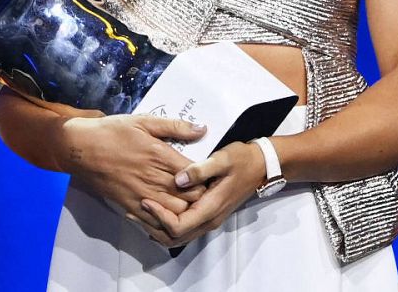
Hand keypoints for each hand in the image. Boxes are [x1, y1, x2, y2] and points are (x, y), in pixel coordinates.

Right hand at [60, 114, 207, 246]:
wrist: (80, 148)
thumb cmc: (113, 132)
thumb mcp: (145, 121)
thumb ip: (176, 127)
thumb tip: (202, 128)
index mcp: (160, 156)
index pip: (195, 175)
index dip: (206, 177)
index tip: (211, 174)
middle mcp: (153, 178)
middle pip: (188, 197)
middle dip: (200, 195)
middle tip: (204, 189)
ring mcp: (140, 194)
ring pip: (173, 212)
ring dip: (184, 209)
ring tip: (189, 201)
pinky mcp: (128, 204)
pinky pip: (151, 220)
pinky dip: (163, 220)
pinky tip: (169, 213)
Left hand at [143, 141, 267, 247]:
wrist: (261, 165)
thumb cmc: (242, 160)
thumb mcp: (222, 159)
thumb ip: (199, 170)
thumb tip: (177, 180)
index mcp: (211, 208)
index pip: (179, 226)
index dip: (159, 217)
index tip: (146, 200)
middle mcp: (209, 220)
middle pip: (174, 238)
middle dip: (153, 226)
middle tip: (136, 209)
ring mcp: (209, 220)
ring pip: (178, 237)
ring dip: (158, 228)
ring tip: (141, 212)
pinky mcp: (208, 216)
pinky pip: (183, 230)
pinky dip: (167, 226)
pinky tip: (157, 212)